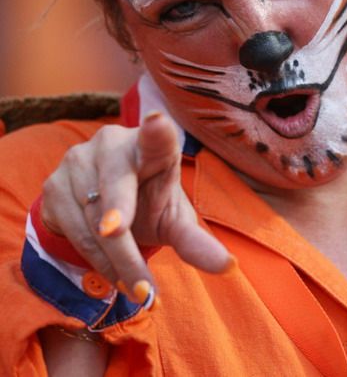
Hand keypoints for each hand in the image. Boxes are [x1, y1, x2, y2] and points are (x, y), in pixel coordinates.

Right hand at [41, 112, 231, 301]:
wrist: (104, 209)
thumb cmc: (149, 205)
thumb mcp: (173, 221)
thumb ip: (196, 241)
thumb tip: (229, 266)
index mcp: (153, 147)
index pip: (156, 137)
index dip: (156, 130)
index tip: (156, 121)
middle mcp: (114, 143)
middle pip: (118, 184)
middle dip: (119, 214)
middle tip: (117, 233)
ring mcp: (79, 159)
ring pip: (93, 214)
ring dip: (114, 258)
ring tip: (138, 287)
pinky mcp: (54, 182)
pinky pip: (72, 227)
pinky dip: (95, 258)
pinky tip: (114, 273)